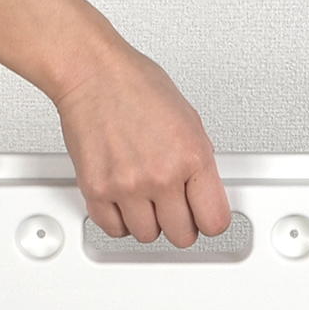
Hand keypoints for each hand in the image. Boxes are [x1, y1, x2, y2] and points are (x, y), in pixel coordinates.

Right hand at [53, 46, 229, 247]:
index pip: (215, 221)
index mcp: (192, 156)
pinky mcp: (97, 190)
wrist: (93, 73)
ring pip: (147, 235)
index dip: (209, 220)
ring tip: (143, 196)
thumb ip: (198, 163)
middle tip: (172, 206)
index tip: (203, 216)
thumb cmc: (136, 87)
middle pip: (182, 236)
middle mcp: (161, 175)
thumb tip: (205, 193)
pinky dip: (118, 220)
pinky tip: (122, 200)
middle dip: (179, 223)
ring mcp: (128, 186)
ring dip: (147, 222)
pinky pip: (114, 229)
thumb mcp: (189, 120)